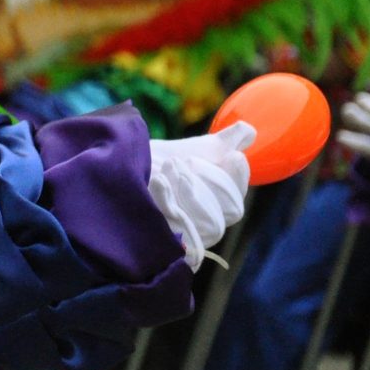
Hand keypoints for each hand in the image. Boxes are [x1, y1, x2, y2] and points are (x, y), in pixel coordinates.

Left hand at [147, 123, 253, 269]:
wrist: (120, 165)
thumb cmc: (161, 161)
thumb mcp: (197, 148)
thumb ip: (227, 142)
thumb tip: (249, 131)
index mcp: (214, 209)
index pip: (234, 205)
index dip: (238, 180)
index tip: (232, 156)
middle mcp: (199, 228)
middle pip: (224, 217)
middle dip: (209, 182)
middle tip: (187, 161)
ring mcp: (179, 236)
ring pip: (206, 225)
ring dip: (190, 190)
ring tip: (169, 167)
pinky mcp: (158, 238)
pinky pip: (176, 230)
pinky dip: (169, 200)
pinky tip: (158, 180)